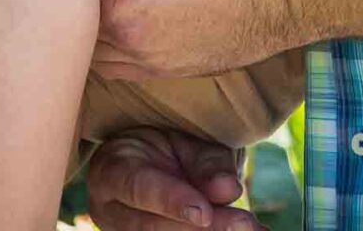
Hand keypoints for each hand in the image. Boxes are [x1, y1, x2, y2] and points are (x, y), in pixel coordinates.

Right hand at [84, 126, 259, 230]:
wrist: (149, 161)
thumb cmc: (166, 146)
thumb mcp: (185, 140)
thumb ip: (206, 163)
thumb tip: (228, 190)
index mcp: (111, 171)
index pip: (137, 188)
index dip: (171, 202)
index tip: (204, 213)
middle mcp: (111, 210)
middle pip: (153, 227)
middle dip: (204, 228)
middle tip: (245, 224)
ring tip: (252, 229)